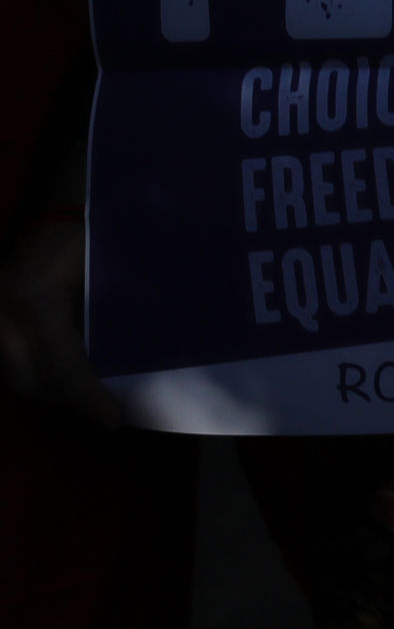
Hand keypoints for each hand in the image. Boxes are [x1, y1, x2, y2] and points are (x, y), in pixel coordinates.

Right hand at [0, 215, 122, 427]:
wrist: (60, 207)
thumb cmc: (95, 235)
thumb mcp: (112, 272)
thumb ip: (119, 315)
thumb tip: (144, 365)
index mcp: (36, 302)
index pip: (62, 366)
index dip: (88, 398)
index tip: (114, 421)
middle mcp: (3, 315)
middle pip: (30, 381)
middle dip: (69, 401)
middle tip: (107, 414)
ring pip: (15, 376)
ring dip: (51, 392)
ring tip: (90, 400)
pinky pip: (9, 361)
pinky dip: (36, 375)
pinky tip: (65, 381)